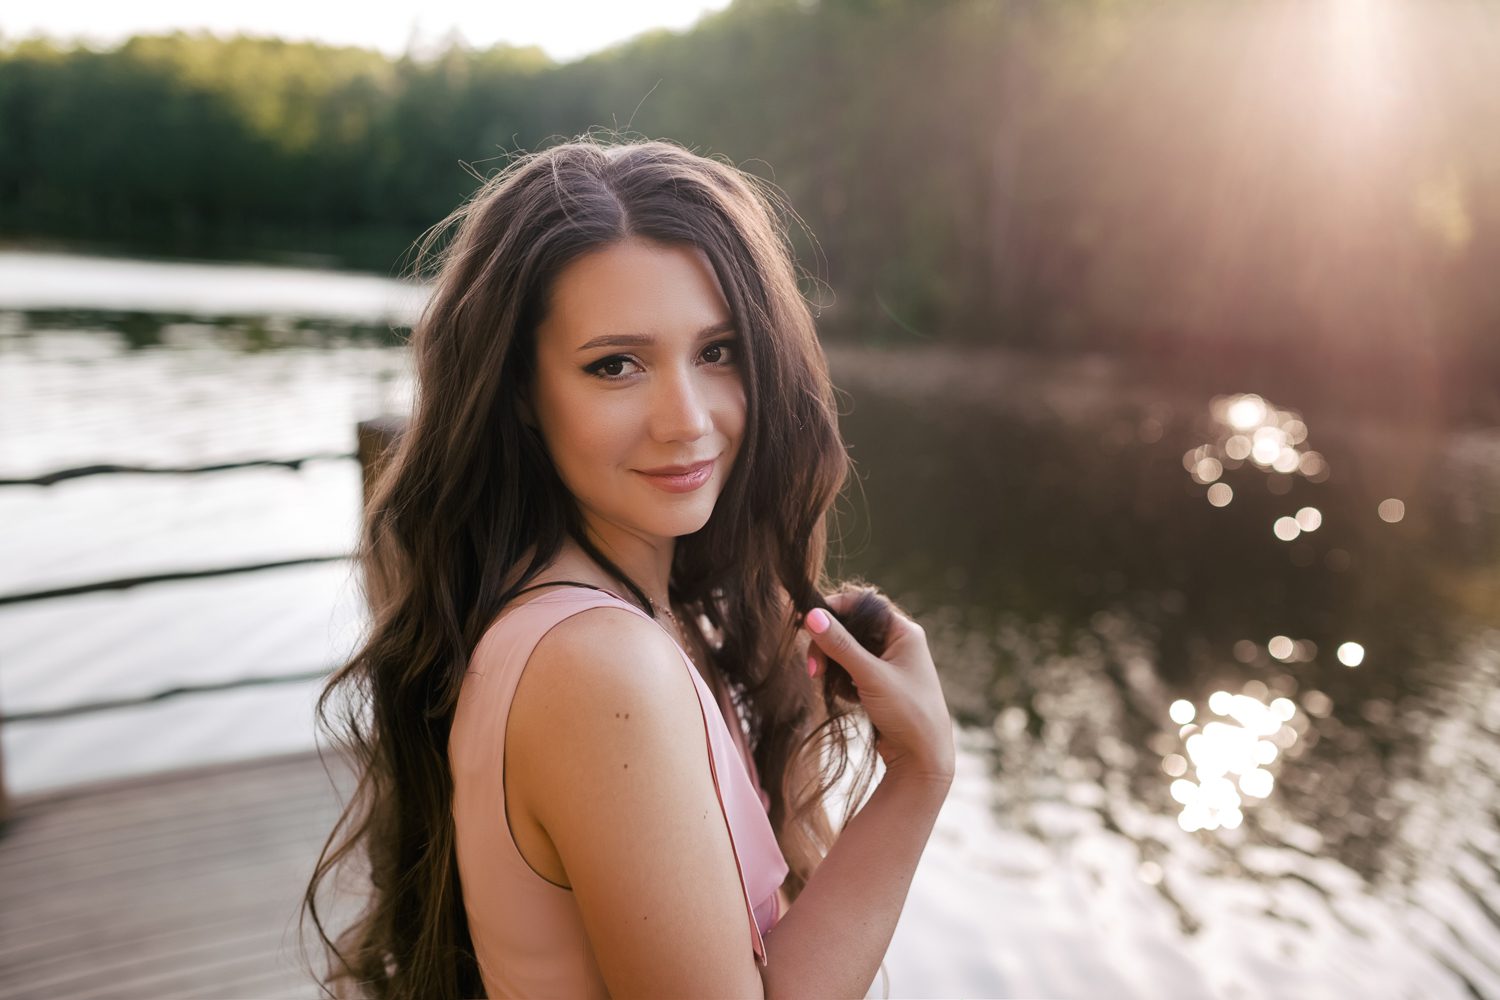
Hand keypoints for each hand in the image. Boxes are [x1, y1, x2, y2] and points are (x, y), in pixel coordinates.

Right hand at [803, 592, 954, 785]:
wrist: (923, 760)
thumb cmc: (908, 714)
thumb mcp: (870, 676)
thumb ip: (841, 645)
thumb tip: (812, 615)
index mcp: (904, 632)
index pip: (863, 604)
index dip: (834, 609)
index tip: (807, 623)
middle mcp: (898, 643)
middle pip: (851, 628)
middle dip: (828, 646)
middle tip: (813, 669)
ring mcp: (888, 664)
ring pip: (848, 651)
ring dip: (833, 666)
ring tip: (827, 686)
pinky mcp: (879, 684)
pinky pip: (851, 671)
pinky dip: (842, 682)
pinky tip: (847, 699)